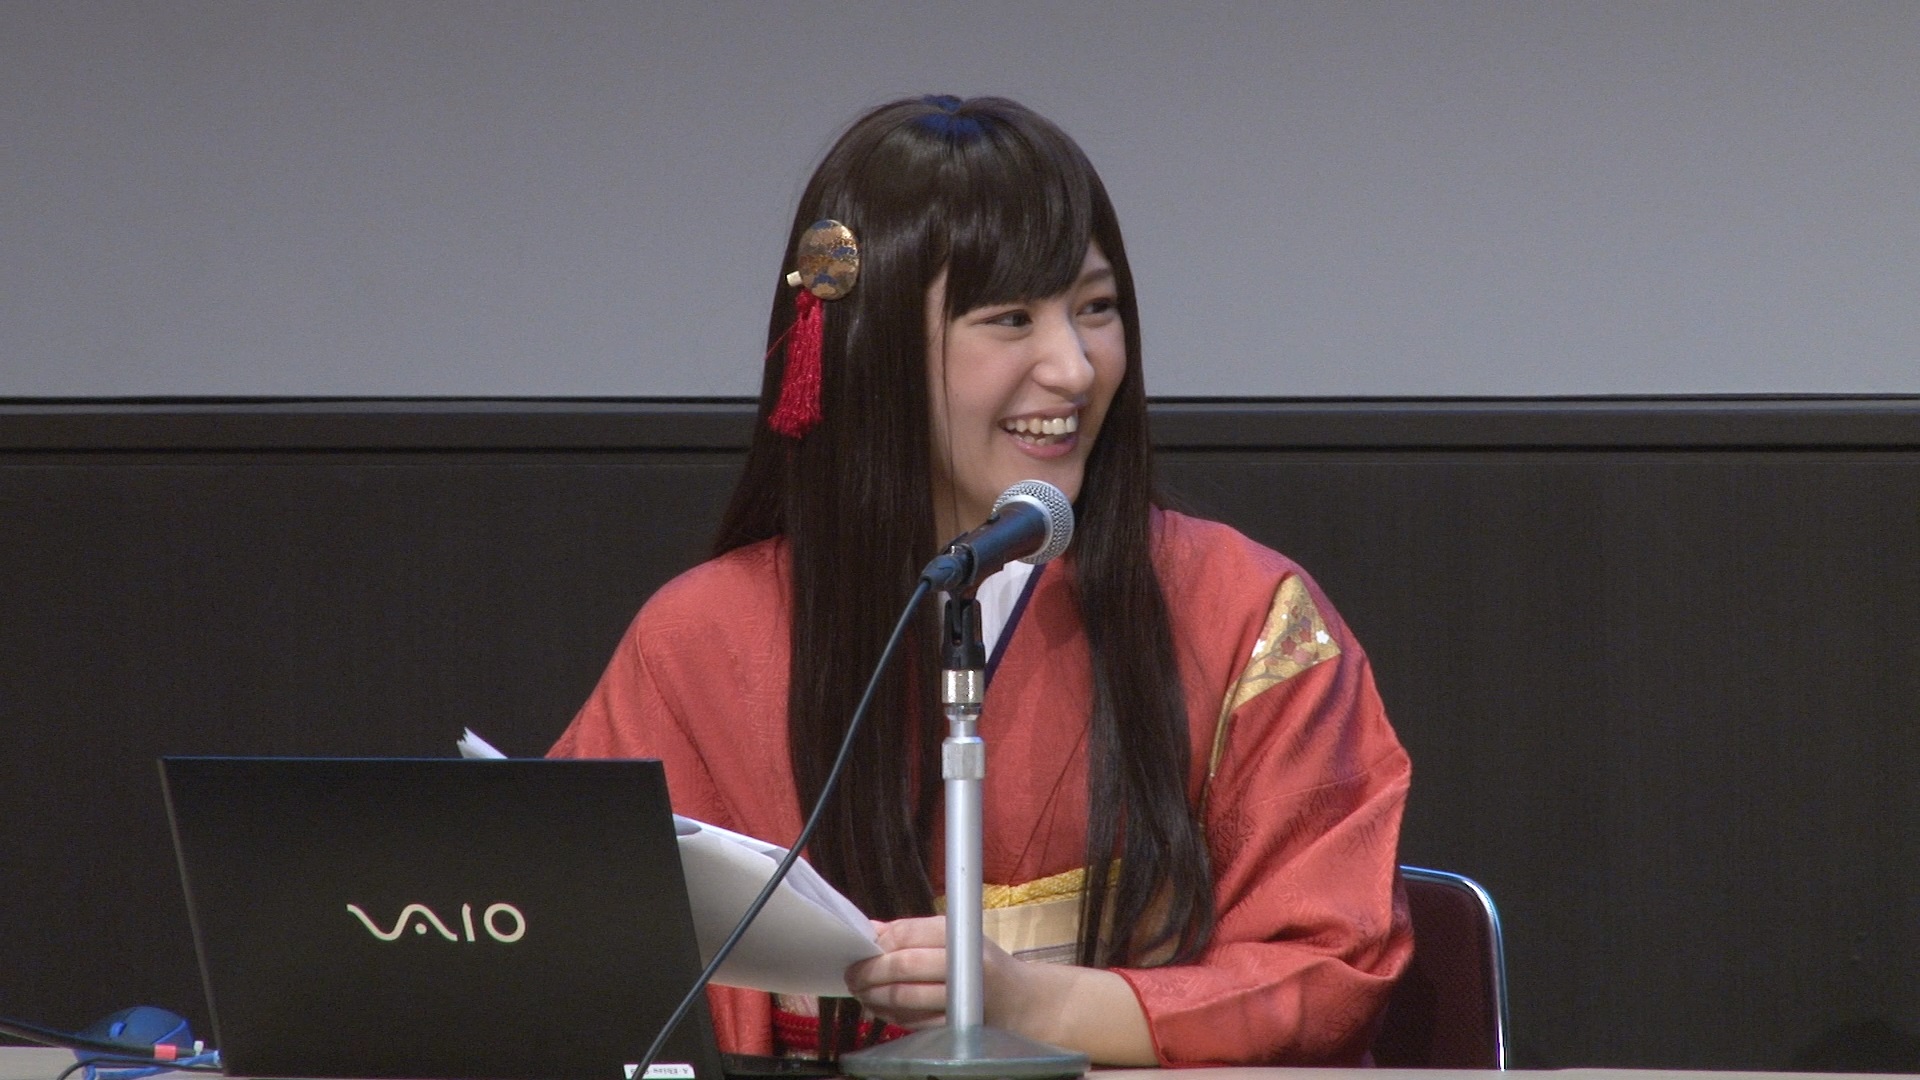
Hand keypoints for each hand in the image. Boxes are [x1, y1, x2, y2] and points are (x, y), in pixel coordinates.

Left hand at [842, 914, 1154, 1064]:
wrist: (1025, 1004)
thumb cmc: (983, 966)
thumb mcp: (957, 939)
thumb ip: (914, 935)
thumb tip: (871, 929)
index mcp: (962, 937)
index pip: (908, 933)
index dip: (879, 941)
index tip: (862, 947)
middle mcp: (965, 965)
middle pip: (903, 966)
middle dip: (869, 972)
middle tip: (851, 974)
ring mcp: (963, 999)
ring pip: (905, 998)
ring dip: (875, 996)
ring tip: (861, 992)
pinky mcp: (958, 1027)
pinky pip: (914, 1023)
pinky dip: (890, 1016)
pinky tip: (879, 1008)